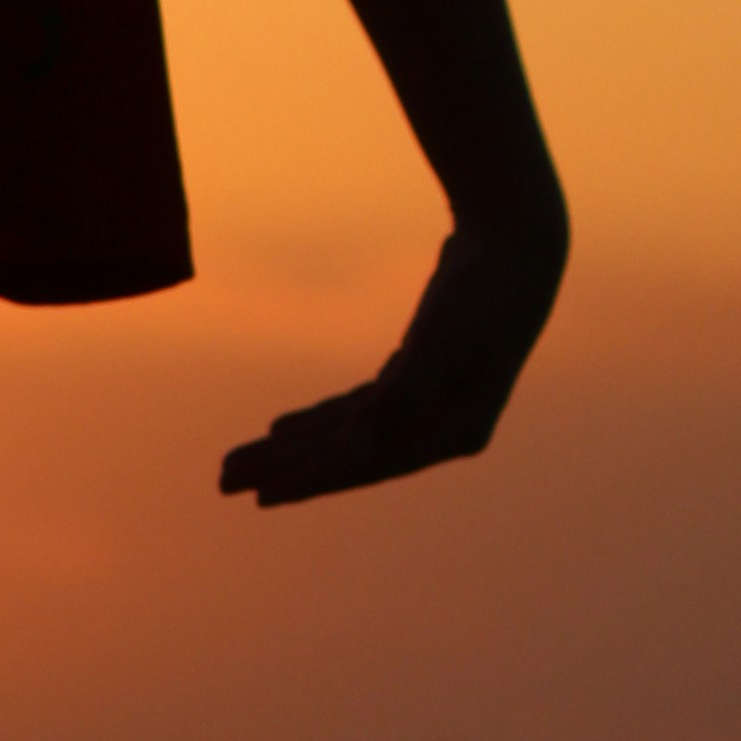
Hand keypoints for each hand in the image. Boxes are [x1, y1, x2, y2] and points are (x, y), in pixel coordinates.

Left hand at [218, 205, 566, 508]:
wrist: (516, 242)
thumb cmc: (481, 293)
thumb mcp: (441, 343)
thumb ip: (402, 395)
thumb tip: (361, 443)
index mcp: (454, 433)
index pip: (369, 466)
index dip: (313, 481)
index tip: (260, 498)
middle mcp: (441, 429)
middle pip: (348, 457)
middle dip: (285, 468)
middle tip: (223, 483)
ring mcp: (429, 404)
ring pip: (346, 434)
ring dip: (292, 446)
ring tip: (237, 461)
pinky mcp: (415, 376)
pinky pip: (357, 411)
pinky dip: (319, 420)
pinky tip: (281, 429)